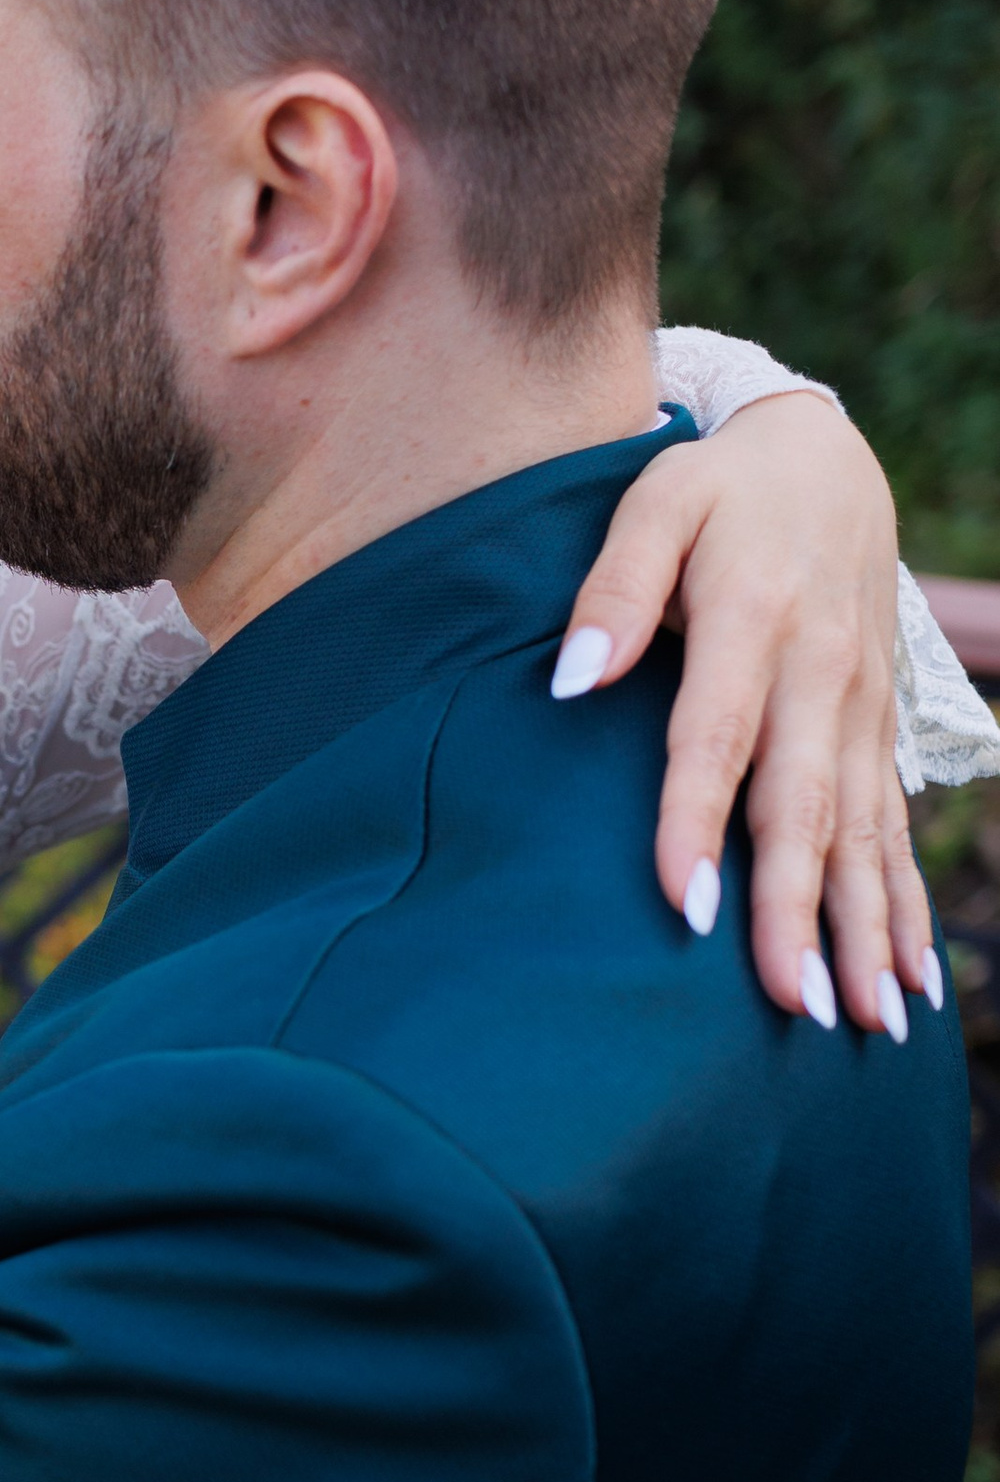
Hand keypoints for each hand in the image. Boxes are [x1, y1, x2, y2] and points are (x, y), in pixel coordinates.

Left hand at [552, 388, 930, 1034]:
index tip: (688, 905)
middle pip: (804, 808)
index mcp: (753, 620)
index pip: (719, 738)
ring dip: (866, 931)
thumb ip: (612, 587)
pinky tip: (909, 982)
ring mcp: (860, 710)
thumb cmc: (716, 491)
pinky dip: (904, 908)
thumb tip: (571, 680)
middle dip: (800, 911)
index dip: (700, 822)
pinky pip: (895, 830)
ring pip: (863, 834)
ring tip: (865, 1020)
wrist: (823, 461)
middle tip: (794, 1004)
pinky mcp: (878, 731)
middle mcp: (821, 675)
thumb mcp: (654, 502)